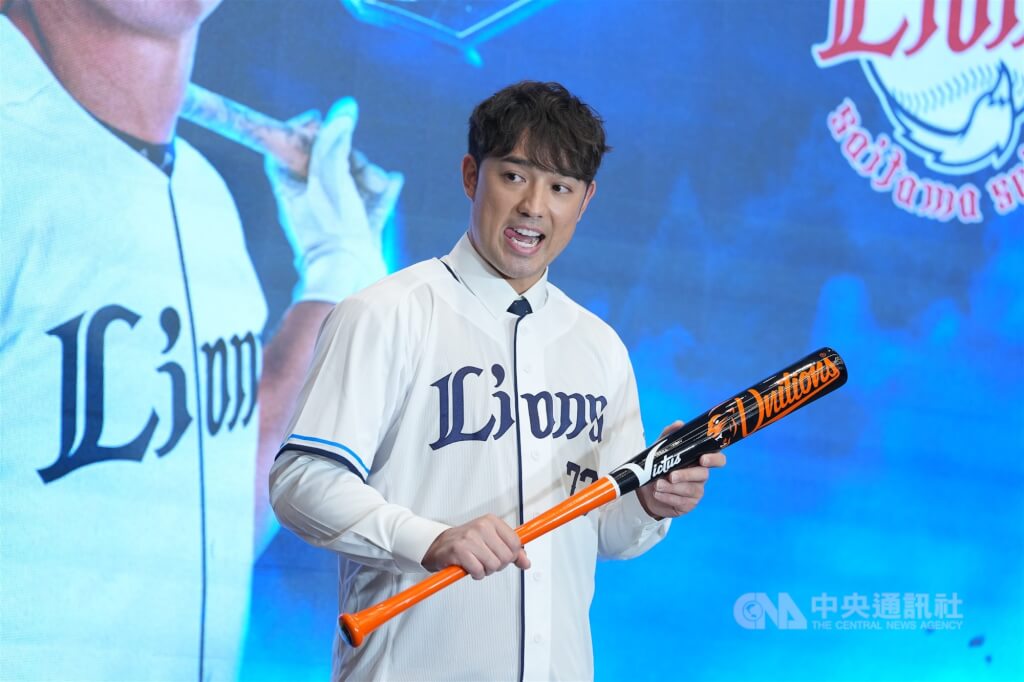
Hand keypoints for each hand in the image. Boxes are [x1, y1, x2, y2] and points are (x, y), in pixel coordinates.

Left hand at [265, 97, 403, 302]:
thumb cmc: (330, 230)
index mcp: (292, 188)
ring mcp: (339, 212)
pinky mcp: (362, 225)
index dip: (302, 132)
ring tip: (374, 186)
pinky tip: (390, 183)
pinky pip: (375, 197)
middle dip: (349, 155)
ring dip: (369, 174)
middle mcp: (313, 199)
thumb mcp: (328, 177)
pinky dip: (382, 189)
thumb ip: (334, 141)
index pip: (288, 148)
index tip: (317, 122)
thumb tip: (345, 108)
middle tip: (351, 163)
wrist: (350, 277)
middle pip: (330, 158)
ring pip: (356, 176)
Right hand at [421, 514, 530, 579]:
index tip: (501, 555)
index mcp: (491, 521)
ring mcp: (470, 538)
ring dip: (486, 570)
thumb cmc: (467, 543)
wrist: (439, 545)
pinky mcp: (459, 550)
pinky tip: (469, 567)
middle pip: (506, 557)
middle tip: (485, 560)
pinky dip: (476, 574)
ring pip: (493, 565)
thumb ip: (512, 552)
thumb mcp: (492, 542)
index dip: (511, 555)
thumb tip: (526, 562)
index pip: (515, 543)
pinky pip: (479, 571)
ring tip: (476, 563)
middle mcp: (481, 527)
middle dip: (497, 565)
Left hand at [636, 420, 726, 519]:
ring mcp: (696, 491)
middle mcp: (700, 475)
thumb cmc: (659, 466)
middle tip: (671, 476)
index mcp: (698, 460)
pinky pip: (682, 502)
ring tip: (657, 485)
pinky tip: (658, 494)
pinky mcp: (688, 504)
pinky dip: (668, 497)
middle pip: (703, 475)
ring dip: (672, 488)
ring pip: (690, 490)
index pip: (717, 459)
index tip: (703, 459)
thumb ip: (669, 435)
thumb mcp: (660, 449)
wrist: (646, 489)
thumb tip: (679, 424)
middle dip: (686, 475)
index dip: (715, 459)